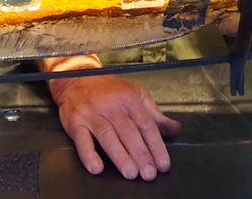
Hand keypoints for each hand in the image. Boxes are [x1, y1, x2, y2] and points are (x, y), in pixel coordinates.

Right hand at [42, 56, 180, 180]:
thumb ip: (155, 114)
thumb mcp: (136, 94)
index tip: (163, 164)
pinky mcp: (76, 122)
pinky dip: (88, 154)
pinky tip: (96, 167)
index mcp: (130, 99)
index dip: (156, 146)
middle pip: (128, 132)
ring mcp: (93, 113)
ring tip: (130, 172)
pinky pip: (82, 139)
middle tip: (149, 173)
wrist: (78, 77)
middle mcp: (112, 106)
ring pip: (108, 136)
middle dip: (140, 154)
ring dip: (120, 156)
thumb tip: (175, 129)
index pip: (146, 125)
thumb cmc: (110, 89)